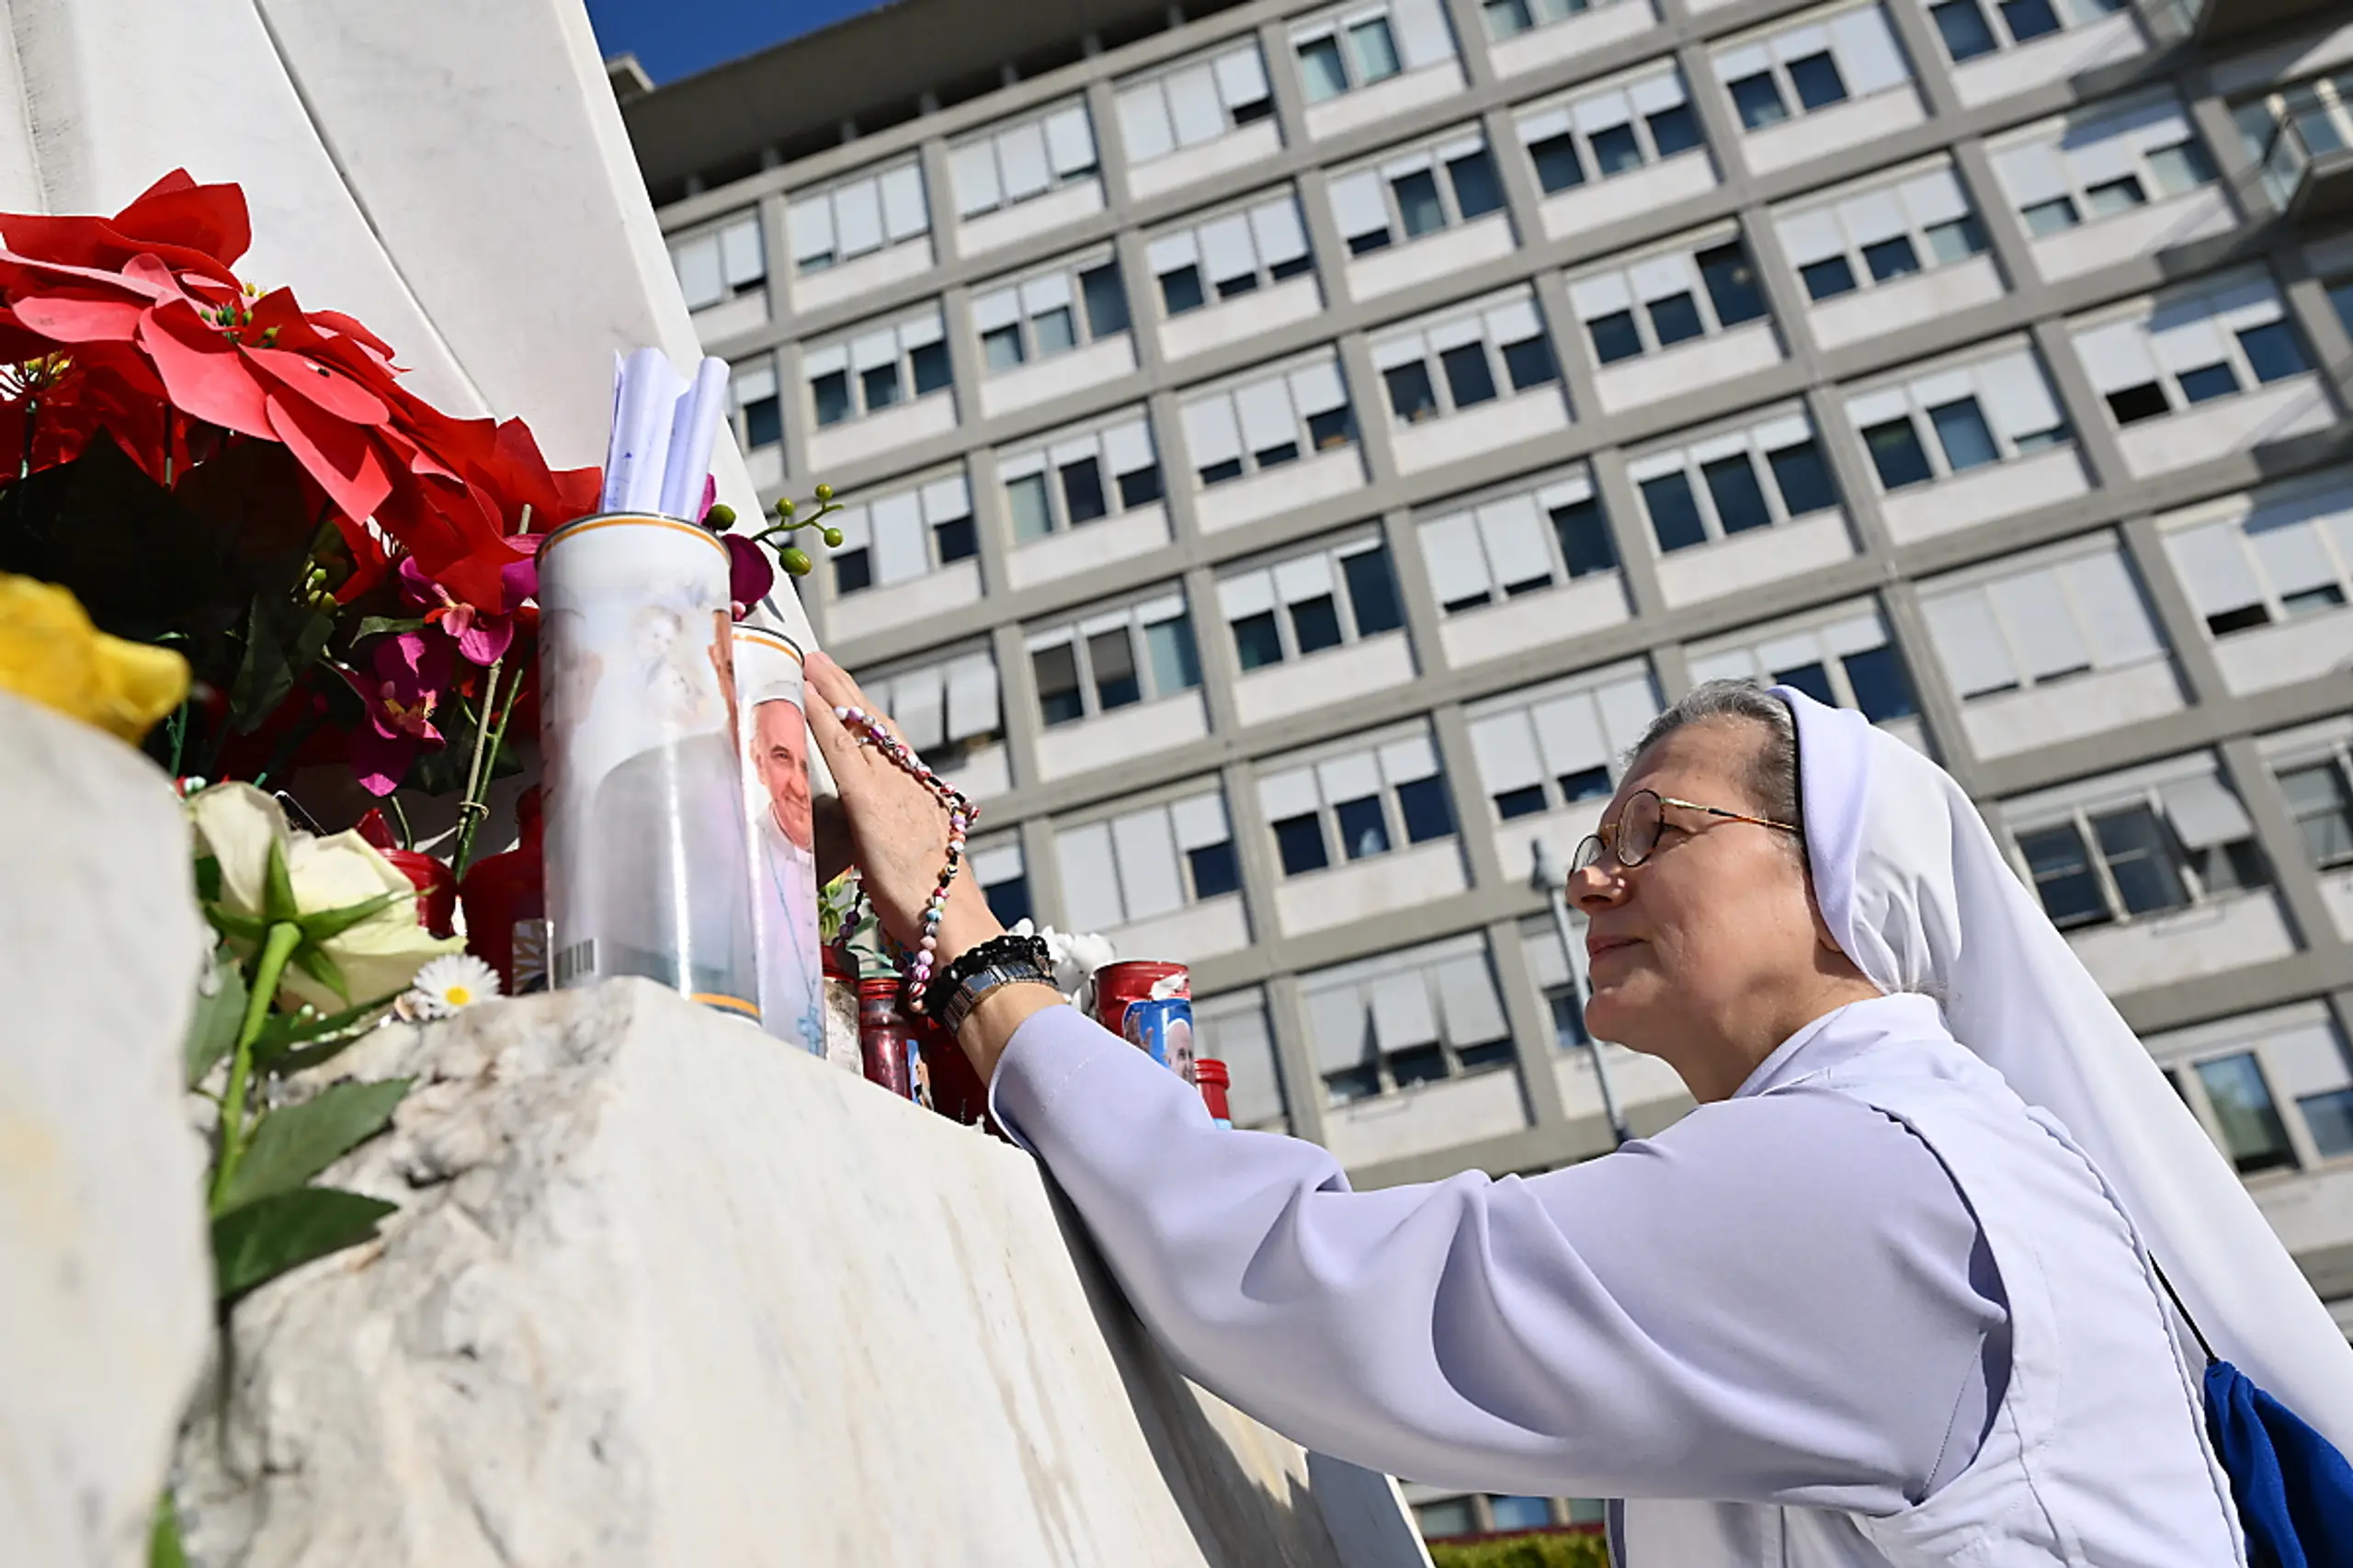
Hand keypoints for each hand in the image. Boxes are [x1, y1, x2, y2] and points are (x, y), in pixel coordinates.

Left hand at [803, 651, 1004, 966]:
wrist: (950, 917)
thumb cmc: (932, 902)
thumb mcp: (917, 858)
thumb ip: (897, 838)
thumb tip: (881, 839)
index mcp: (920, 794)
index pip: (891, 744)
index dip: (868, 716)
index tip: (851, 694)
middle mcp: (907, 781)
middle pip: (875, 723)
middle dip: (847, 689)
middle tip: (822, 661)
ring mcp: (888, 786)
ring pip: (855, 725)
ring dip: (830, 689)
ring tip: (810, 664)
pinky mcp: (868, 800)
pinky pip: (839, 748)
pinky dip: (820, 717)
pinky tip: (805, 696)